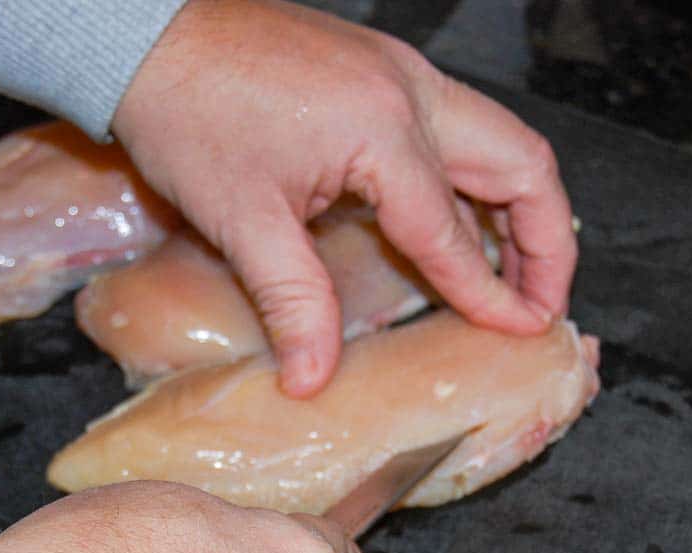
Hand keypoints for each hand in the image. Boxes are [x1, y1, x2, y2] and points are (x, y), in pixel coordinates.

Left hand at [113, 0, 576, 397]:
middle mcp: (411, 91)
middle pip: (522, 163)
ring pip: (497, 139)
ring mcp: (400, 71)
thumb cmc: (187, 115)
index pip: (453, 230)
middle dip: (545, 239)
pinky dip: (473, 181)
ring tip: (511, 272)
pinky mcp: (379, 70)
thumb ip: (293, 303)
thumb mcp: (242, 221)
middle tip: (540, 302)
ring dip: (516, 207)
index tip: (523, 332)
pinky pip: (456, 128)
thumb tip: (313, 379)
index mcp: (385, 130)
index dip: (491, 292)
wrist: (145, 35)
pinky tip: (453, 222)